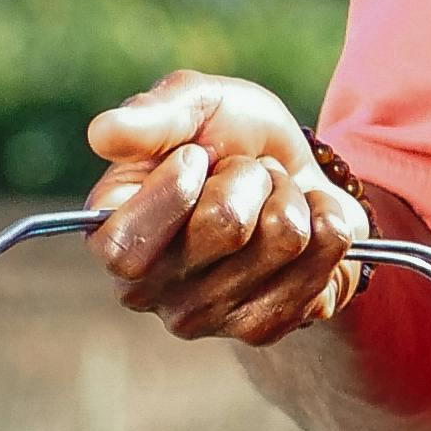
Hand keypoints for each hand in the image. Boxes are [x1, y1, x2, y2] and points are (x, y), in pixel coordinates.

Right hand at [84, 69, 366, 345]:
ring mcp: (208, 318)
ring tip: (271, 197)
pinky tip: (303, 223)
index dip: (176, 186)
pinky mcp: (267, 327)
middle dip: (249, 177)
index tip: (195, 156)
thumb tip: (102, 135)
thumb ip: (153, 115)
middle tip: (243, 176)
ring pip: (285, 236)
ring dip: (289, 195)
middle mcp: (148, 291)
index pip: (127, 245)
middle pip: (226, 225)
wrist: (295, 169)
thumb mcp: (195, 104)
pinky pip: (327, 250)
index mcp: (111, 237)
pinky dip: (327, 216)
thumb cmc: (228, 137)